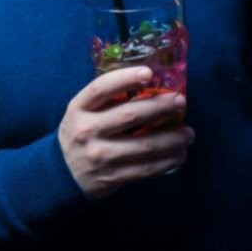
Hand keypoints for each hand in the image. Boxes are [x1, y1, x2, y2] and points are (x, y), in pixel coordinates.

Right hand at [58, 65, 193, 198]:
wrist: (63, 173)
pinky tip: (180, 154)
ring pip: (144, 145)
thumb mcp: (83, 111)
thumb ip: (107, 99)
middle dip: (160, 107)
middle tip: (180, 101)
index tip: (149, 73)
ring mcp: (100, 156)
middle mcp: (87, 130)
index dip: (125, 78)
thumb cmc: (81, 132)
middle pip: (129, 115)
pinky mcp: (112, 177)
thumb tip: (151, 84)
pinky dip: (168, 161)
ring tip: (188, 133)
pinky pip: (146, 168)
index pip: (101, 88)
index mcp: (78, 108)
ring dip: (172, 138)